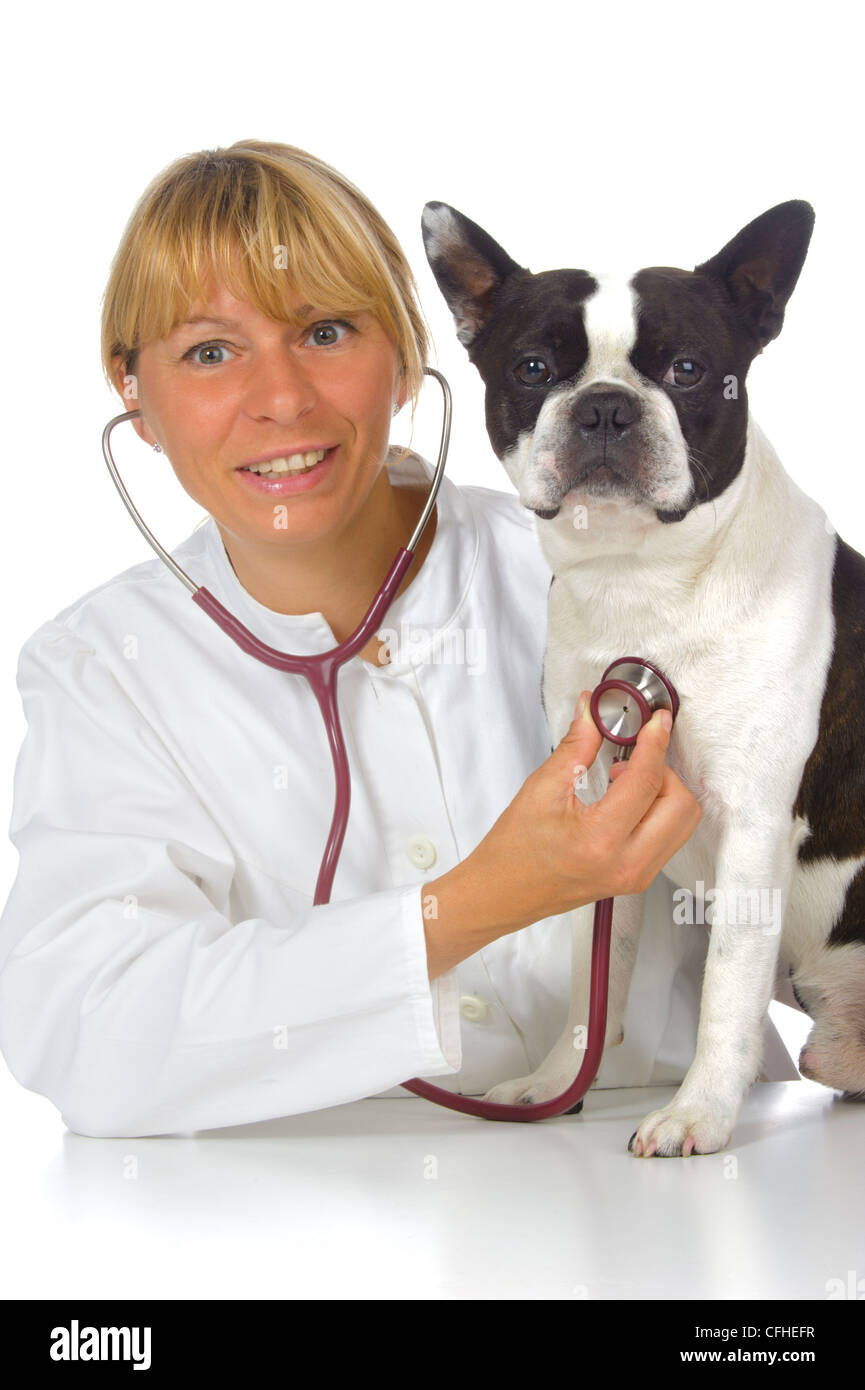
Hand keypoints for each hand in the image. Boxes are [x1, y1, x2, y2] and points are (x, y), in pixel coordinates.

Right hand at [464, 689, 701, 928]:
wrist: (501, 894)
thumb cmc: (513, 851)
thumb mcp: (541, 789)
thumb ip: (576, 746)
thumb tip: (592, 712)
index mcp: (600, 839)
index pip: (646, 781)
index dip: (655, 743)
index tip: (656, 720)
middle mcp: (626, 864)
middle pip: (681, 804)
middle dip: (663, 770)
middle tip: (631, 756)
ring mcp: (636, 876)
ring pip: (683, 822)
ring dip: (665, 791)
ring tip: (625, 781)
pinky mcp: (637, 879)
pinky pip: (670, 838)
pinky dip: (659, 811)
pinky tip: (627, 801)